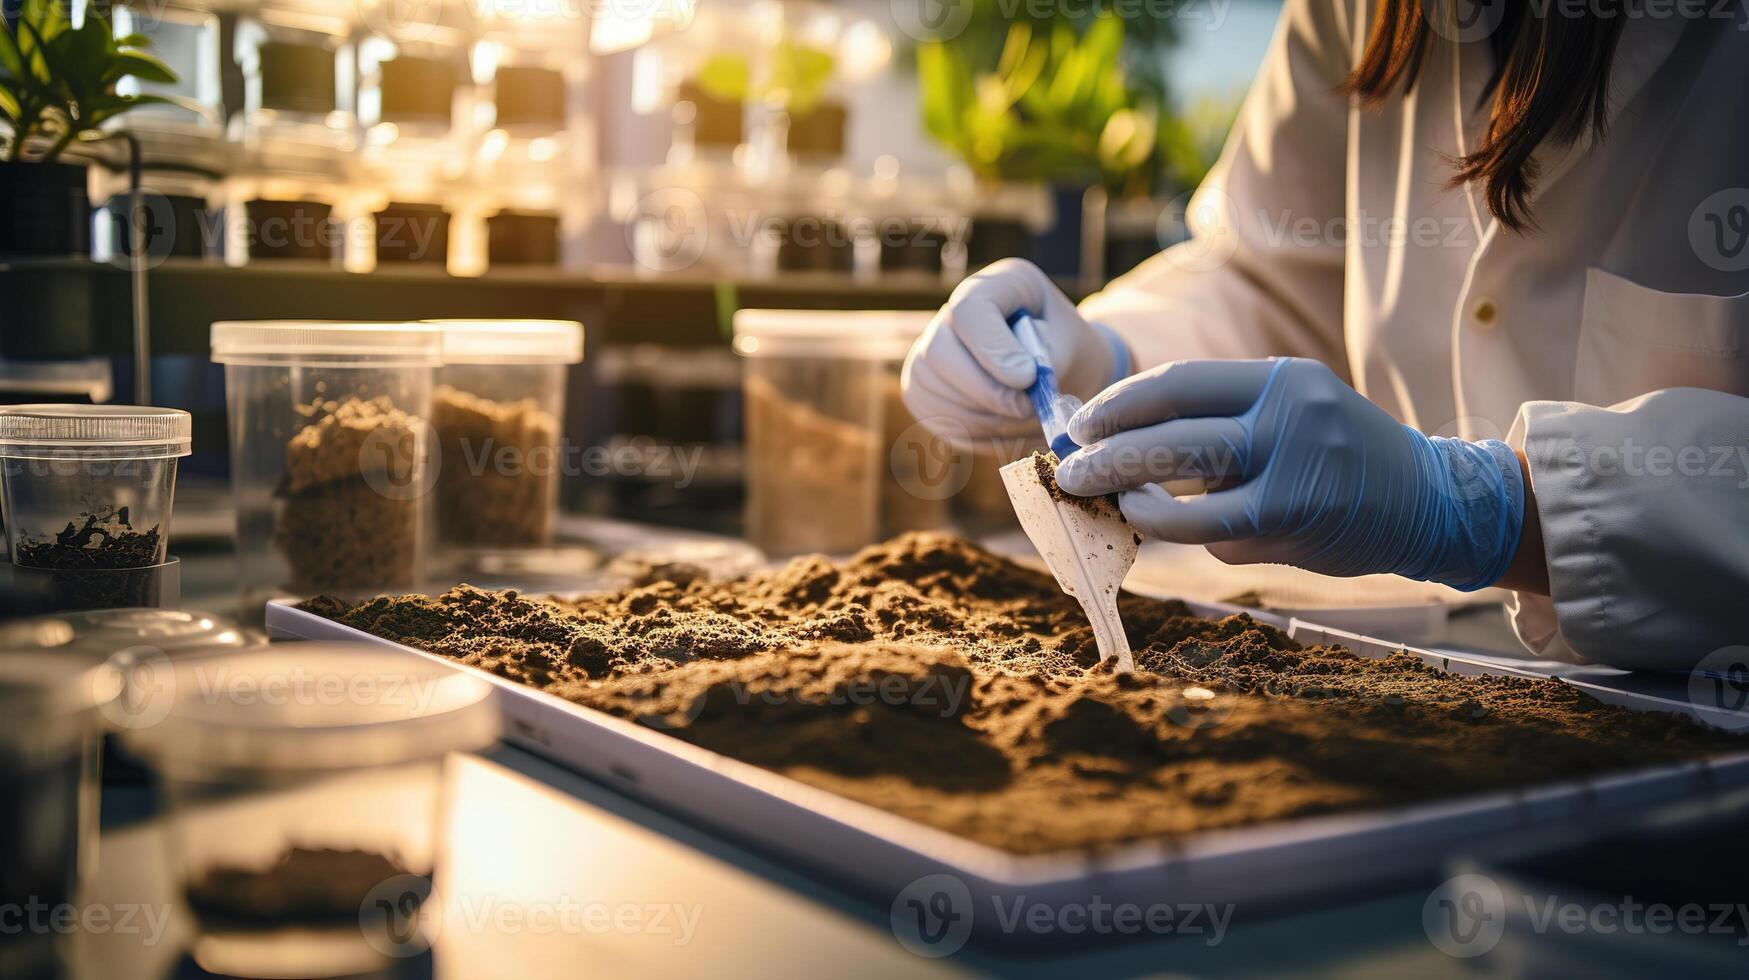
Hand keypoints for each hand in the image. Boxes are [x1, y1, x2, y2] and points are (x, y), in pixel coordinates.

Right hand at [901, 259, 1127, 443]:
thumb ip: (1049, 358)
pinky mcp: (924, 394)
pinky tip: (1009, 427)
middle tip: (1028, 409)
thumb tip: (1019, 382)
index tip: (1027, 378)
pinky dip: (980, 435)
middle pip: (939, 352)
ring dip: (989, 419)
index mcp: (993, 285)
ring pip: (939, 395)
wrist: (1057, 369)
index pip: (970, 310)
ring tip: (1028, 418)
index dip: (993, 348)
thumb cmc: (1064, 350)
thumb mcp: (1070, 345)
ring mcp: (930, 354)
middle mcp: (949, 315)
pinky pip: (942, 421)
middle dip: (987, 392)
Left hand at [1055, 358, 1524, 590]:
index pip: (1178, 383)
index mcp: (1280, 380)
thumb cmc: (1338, 453)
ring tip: (1101, 501)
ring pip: (1184, 497)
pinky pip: (1215, 536)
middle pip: (1170, 436)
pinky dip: (1184, 533)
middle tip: (1067, 469)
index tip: (1080, 423)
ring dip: (1130, 503)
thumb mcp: (1291, 409)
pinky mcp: (1293, 528)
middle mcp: (1288, 420)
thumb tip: (1120, 438)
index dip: (1117, 405)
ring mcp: (1293, 477)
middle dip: (1106, 456)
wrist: (1428, 500)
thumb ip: (1222, 418)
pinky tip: (1166, 525)